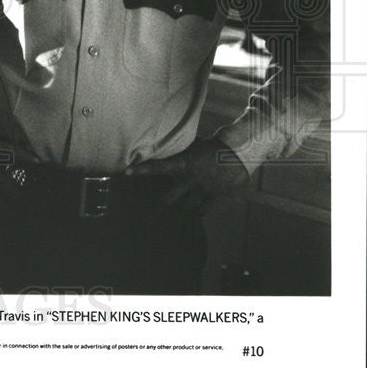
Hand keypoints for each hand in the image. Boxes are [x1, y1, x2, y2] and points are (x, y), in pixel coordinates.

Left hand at [124, 139, 249, 213]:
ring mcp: (203, 190)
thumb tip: (164, 149)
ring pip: (184, 207)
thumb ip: (180, 153)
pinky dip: (194, 215)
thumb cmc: (214, 146)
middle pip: (168, 198)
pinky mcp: (215, 196)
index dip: (142, 170)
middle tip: (145, 216)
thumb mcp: (194, 147)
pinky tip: (188, 220)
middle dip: (156, 207)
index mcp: (184, 164)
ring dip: (175, 213)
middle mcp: (191, 179)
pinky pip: (202, 211)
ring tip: (166, 221)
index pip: (158, 167)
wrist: (239, 152)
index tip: (127, 172)